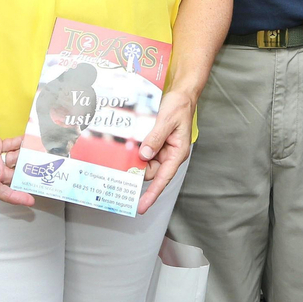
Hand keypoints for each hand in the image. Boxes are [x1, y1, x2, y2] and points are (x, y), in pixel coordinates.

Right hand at [0, 86, 35, 206]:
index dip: (11, 195)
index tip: (27, 199)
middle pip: (1, 178)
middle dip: (19, 176)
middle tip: (37, 175)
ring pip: (6, 164)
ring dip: (19, 158)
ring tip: (32, 153)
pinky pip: (6, 150)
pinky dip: (16, 147)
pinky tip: (25, 142)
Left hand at [136, 90, 195, 214]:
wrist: (181, 95)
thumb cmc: (180, 107)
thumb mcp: (167, 120)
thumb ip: (155, 138)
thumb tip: (144, 155)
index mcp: (177, 153)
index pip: (163, 178)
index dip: (152, 194)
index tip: (141, 206)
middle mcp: (169, 155)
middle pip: (150, 171)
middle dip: (137, 170)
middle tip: (121, 166)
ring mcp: (162, 150)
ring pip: (145, 162)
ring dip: (135, 158)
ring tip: (125, 150)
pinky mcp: (155, 144)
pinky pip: (144, 152)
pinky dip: (136, 150)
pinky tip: (129, 146)